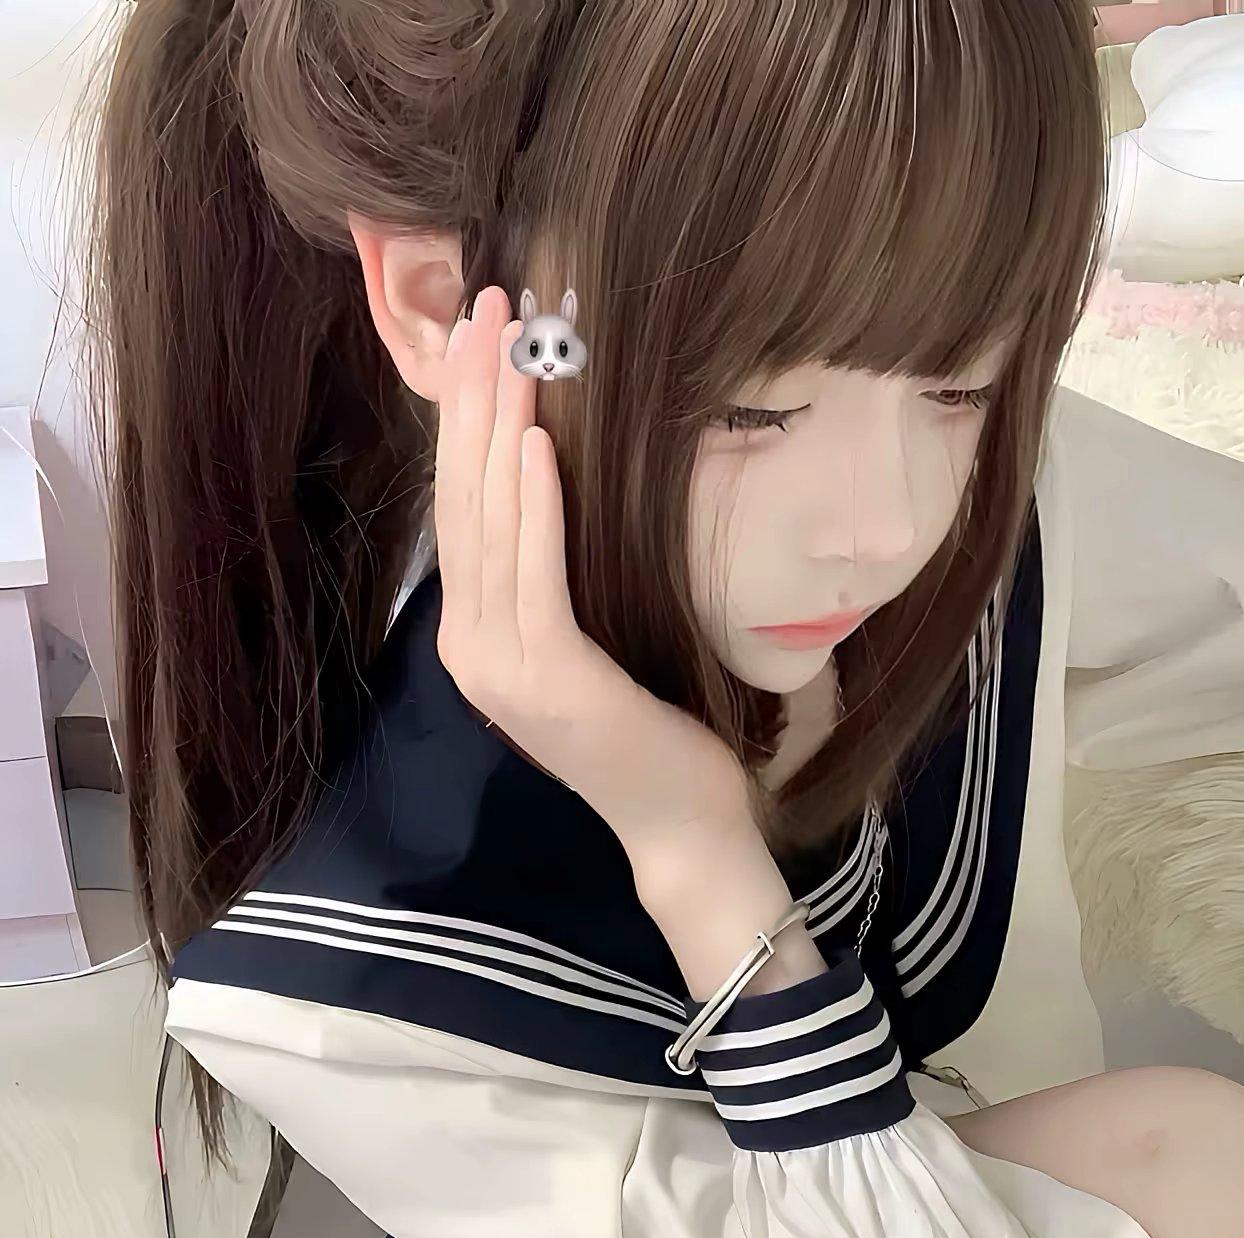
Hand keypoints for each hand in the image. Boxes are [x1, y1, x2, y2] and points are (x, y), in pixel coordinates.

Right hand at [433, 286, 755, 857]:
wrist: (678, 821)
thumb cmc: (649, 727)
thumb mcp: (590, 640)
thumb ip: (552, 576)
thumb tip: (553, 477)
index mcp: (475, 633)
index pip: (462, 506)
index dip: (466, 416)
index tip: (486, 337)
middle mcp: (470, 646)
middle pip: (463, 499)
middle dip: (475, 396)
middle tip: (492, 306)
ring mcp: (498, 666)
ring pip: (489, 524)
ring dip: (499, 426)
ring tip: (513, 344)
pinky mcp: (546, 677)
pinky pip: (532, 574)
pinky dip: (533, 504)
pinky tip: (539, 440)